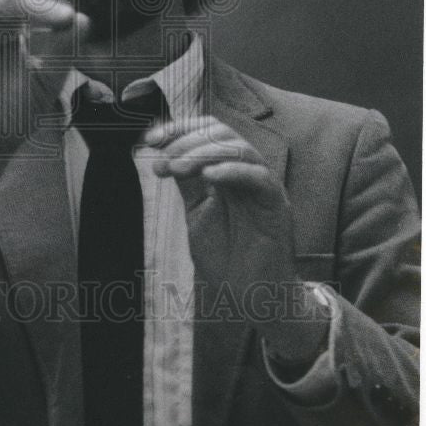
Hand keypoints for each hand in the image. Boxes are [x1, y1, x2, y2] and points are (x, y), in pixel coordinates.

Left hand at [144, 115, 329, 362]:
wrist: (248, 296)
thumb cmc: (226, 258)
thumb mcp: (196, 213)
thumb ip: (187, 182)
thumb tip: (165, 153)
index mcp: (227, 172)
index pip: (207, 133)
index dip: (179, 129)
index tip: (150, 140)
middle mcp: (246, 173)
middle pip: (222, 133)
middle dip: (187, 140)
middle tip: (163, 160)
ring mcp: (262, 186)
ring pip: (239, 149)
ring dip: (203, 152)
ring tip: (177, 167)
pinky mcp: (276, 204)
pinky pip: (258, 176)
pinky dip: (231, 170)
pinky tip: (208, 176)